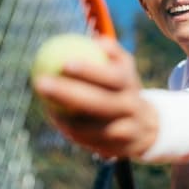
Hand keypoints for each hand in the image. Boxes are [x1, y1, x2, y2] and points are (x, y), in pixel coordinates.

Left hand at [32, 36, 156, 157]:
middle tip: (40, 82)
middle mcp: (130, 108)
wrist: (148, 127)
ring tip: (43, 102)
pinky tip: (53, 116)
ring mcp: (124, 131)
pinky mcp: (115, 150)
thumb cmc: (124, 88)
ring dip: (63, 116)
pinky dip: (68, 129)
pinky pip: (85, 140)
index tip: (64, 63)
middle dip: (67, 93)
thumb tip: (93, 38)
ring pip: (89, 126)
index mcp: (131, 85)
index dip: (90, 71)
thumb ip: (111, 51)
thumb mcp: (125, 68)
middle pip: (99, 103)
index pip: (112, 77)